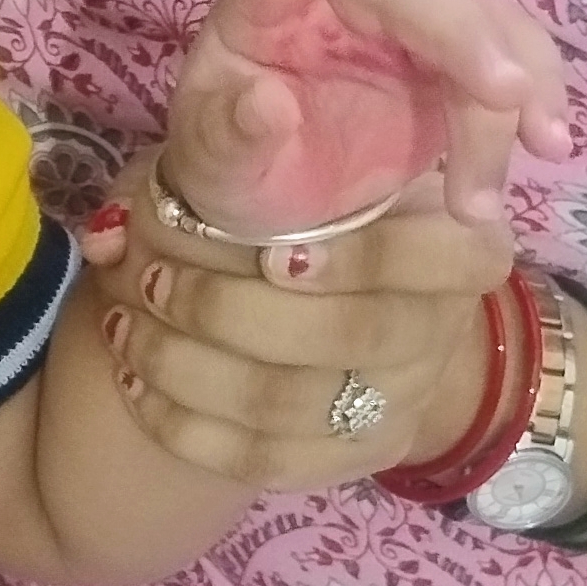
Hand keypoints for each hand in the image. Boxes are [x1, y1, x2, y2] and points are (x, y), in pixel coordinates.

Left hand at [87, 178, 513, 491]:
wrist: (323, 293)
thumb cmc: (301, 199)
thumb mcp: (288, 153)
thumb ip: (249, 140)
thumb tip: (236, 123)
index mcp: (462, 243)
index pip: (443, 261)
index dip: (362, 262)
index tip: (276, 253)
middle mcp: (442, 331)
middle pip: (347, 340)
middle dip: (227, 309)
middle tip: (149, 278)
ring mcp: (399, 404)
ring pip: (287, 406)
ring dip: (185, 365)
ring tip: (123, 321)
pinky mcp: (348, 460)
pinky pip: (261, 462)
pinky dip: (183, 424)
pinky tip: (132, 382)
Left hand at [162, 0, 569, 237]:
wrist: (274, 196)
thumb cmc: (231, 156)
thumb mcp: (215, 157)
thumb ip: (232, 132)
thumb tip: (266, 105)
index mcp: (269, 6)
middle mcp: (348, 1)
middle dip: (468, 39)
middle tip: (506, 94)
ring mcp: (410, 31)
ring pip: (483, 29)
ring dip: (515, 89)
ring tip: (531, 157)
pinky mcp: (457, 68)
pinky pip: (513, 64)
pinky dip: (538, 100)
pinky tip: (549, 144)